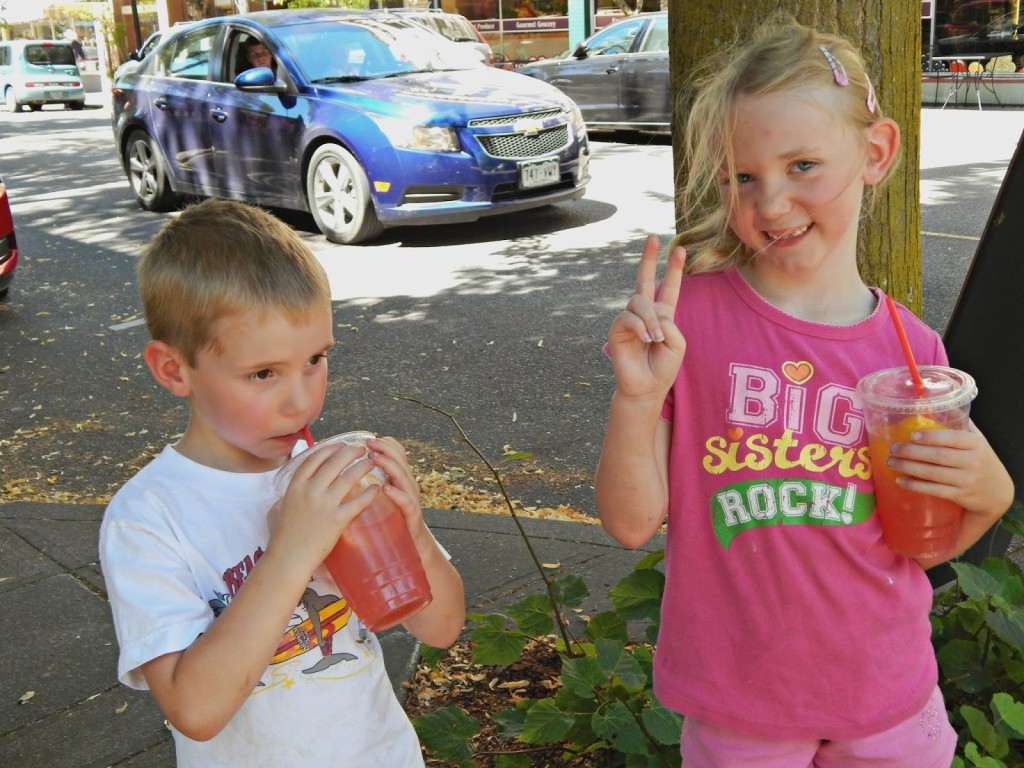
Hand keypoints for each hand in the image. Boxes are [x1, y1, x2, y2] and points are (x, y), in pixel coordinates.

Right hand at [271, 443, 378, 577]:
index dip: (330, 448)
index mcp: (295, 486)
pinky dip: (370, 492)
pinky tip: (376, 488)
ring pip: (349, 476)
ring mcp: (325, 504)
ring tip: (371, 463)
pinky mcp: (338, 519)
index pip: (315, 457)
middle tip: (361, 450)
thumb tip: (290, 493)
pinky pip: (358, 501)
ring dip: (363, 466)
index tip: (341, 444)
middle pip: (335, 461)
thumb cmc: (282, 537)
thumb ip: (286, 497)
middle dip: (351, 451)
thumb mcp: (278, 509)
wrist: (288, 558)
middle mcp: (310, 490)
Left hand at [366, 436, 429, 550]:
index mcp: (399, 476)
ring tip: (374, 459)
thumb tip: (344, 470)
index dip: (384, 443)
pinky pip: (406, 501)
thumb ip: (371, 480)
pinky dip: (396, 493)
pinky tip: (385, 488)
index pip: (397, 452)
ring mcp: (410, 496)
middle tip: (368, 443)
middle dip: (384, 448)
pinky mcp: (411, 513)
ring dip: (388, 465)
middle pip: (399, 459)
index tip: (366, 438)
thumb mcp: (382, 493)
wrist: (409, 541)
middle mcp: (407, 482)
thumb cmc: (391, 516)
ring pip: (403, 475)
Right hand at [607, 235, 686, 400]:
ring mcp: (630, 320)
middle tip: (653, 237)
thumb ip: (668, 321)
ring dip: (650, 320)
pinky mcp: (617, 330)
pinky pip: (628, 318)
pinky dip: (640, 327)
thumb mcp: (677, 342)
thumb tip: (648, 310)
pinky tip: (646, 338)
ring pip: (639, 302)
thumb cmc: (663, 367)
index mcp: (663, 315)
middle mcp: (645, 313)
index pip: (669, 288)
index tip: (680, 249)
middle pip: (644, 279)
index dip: (674, 269)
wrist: (646, 387)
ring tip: (655, 339)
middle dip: (649, 258)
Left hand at [888, 420, 1013, 520]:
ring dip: (908, 467)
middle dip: (912, 452)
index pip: (954, 438)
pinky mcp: (960, 496)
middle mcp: (973, 462)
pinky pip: (934, 490)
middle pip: (939, 456)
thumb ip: (960, 424)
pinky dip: (915, 486)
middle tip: (892, 448)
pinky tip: (901, 481)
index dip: (932, 437)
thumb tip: (937, 402)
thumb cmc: (982, 460)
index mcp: (976, 445)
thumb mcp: (977, 440)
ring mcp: (967, 480)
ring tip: (890, 462)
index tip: (911, 435)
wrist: (998, 492)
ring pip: (934, 473)